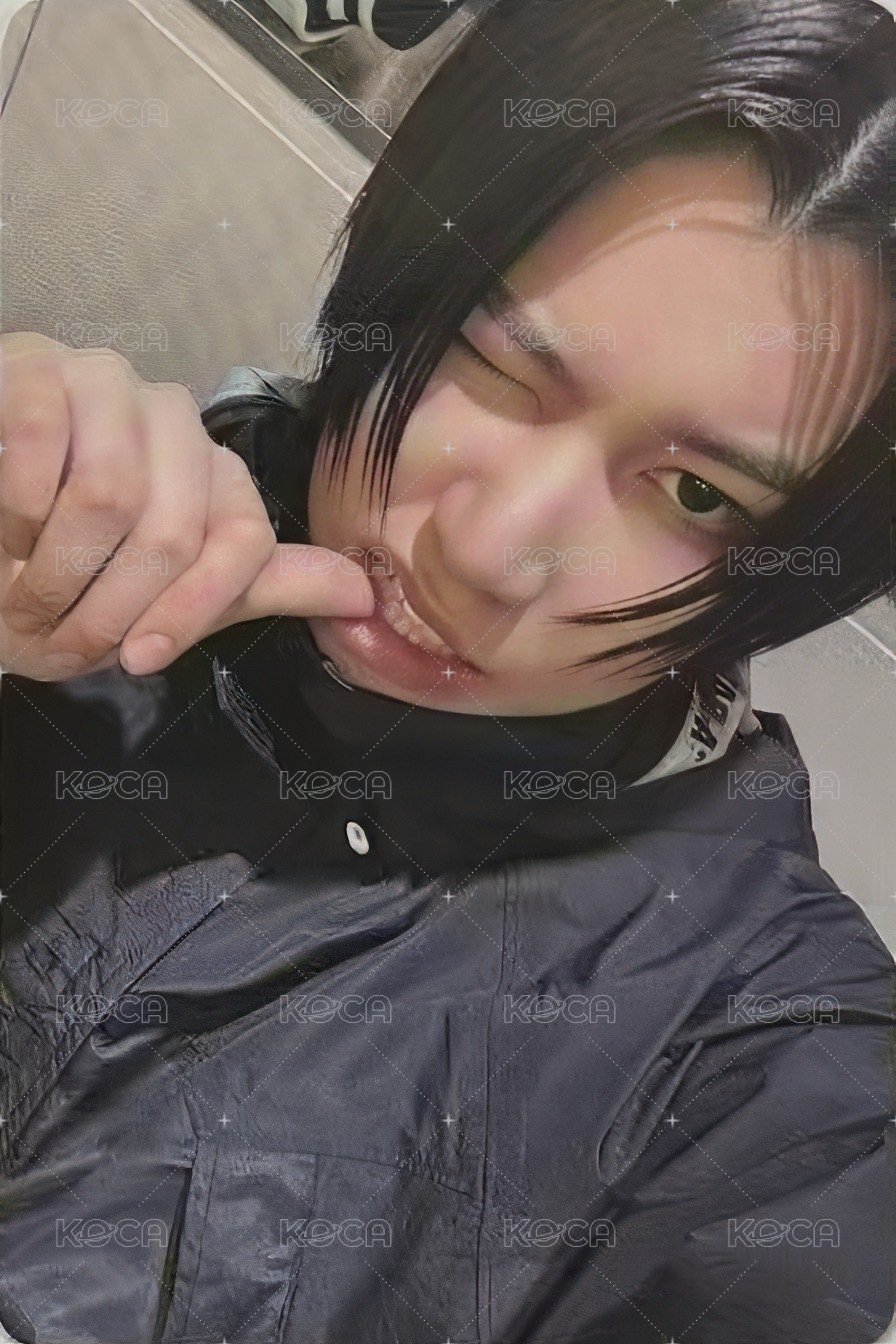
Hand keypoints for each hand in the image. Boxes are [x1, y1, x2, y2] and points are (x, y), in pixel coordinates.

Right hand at [0, 334, 373, 680]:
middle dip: (107, 607)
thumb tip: (363, 596)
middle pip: (176, 529)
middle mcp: (174, 418)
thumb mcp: (169, 597)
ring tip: (21, 590)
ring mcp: (107, 384)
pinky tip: (0, 530)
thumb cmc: (69, 574)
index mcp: (215, 469)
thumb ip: (258, 587)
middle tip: (57, 632)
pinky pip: (40, 452)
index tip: (142, 659)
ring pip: (109, 496)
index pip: (244, 540)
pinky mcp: (37, 370)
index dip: (192, 610)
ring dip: (53, 570)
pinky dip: (13, 517)